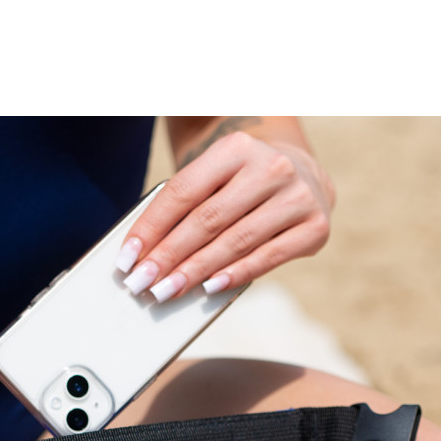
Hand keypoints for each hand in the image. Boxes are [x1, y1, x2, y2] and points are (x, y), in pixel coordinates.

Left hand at [114, 130, 333, 301]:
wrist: (300, 175)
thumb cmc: (238, 184)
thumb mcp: (211, 176)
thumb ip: (181, 204)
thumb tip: (141, 254)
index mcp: (236, 147)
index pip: (183, 192)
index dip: (151, 228)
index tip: (126, 259)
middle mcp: (270, 167)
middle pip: (207, 220)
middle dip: (168, 256)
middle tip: (141, 284)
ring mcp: (296, 197)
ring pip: (234, 242)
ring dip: (195, 272)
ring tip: (165, 292)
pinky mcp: (314, 227)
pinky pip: (267, 258)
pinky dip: (235, 275)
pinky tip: (208, 289)